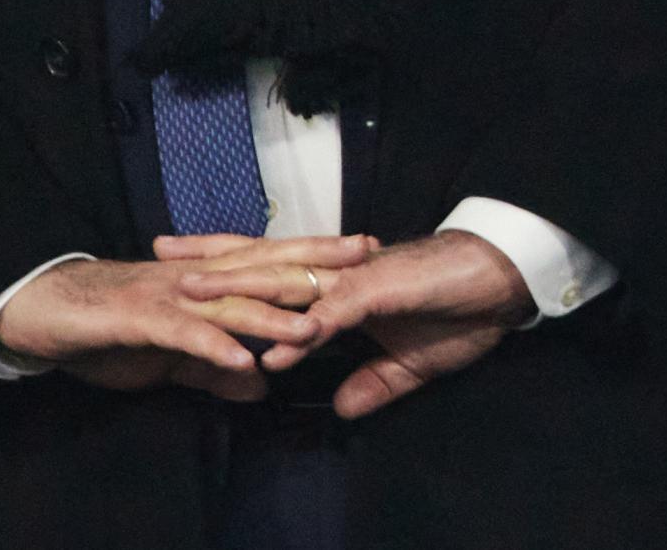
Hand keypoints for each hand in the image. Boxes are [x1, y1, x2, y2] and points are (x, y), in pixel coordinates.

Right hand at [0, 237, 376, 400]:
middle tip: (365, 256)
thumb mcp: (171, 356)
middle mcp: (197, 279)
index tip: (366, 251)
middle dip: (317, 262)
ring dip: (273, 316)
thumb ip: (213, 369)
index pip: (273, 261)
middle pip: (266, 265)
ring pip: (231, 301)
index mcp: (208, 281)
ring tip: (314, 327)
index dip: (318, 255)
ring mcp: (170, 295)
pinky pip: (182, 334)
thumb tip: (258, 388)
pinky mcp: (139, 319)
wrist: (46, 310)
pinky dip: (212, 347)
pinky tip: (240, 362)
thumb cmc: (109, 327)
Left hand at [178, 231, 533, 417]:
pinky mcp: (381, 292)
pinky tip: (274, 349)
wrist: (505, 281)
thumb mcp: (412, 362)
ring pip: (285, 284)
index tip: (187, 269)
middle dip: (211, 262)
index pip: (275, 271)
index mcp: (342, 286)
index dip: (232, 267)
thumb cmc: (462, 310)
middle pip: (264, 264)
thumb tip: (342, 407)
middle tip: (160, 258)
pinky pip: (333, 316)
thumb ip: (373, 383)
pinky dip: (302, 331)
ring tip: (191, 297)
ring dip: (238, 291)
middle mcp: (340, 276)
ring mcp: (356, 281)